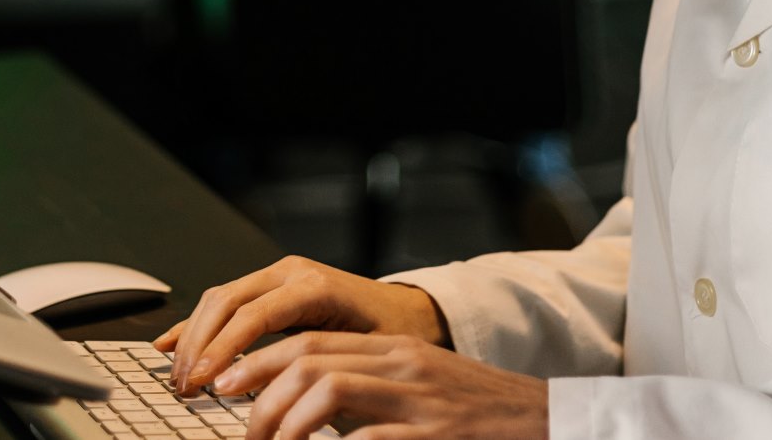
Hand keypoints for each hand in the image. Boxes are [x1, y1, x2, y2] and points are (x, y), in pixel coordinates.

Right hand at [153, 255, 448, 393]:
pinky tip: (169, 344)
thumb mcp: (364, 356)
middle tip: (184, 385)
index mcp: (315, 287)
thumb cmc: (392, 336)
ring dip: (193, 337)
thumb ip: (323, 371)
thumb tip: (287, 402)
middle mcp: (291, 273)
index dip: (225, 347)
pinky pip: (224, 300)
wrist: (410, 312)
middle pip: (227, 300)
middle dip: (199, 344)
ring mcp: (277, 276)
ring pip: (219, 298)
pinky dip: (195, 324)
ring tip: (180, 377)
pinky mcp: (269, 286)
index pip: (255, 314)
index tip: (204, 379)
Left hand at [214, 330, 548, 439]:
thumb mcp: (419, 388)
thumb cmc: (478, 415)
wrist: (547, 422)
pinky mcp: (434, 435)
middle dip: (259, 394)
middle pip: (308, 360)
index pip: (308, 340)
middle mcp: (401, 365)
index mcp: (394, 351)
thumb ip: (367, 389)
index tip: (224, 386)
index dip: (257, 361)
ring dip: (286, 424)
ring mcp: (418, 400)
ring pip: (327, 389)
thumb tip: (299, 408)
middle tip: (242, 431)